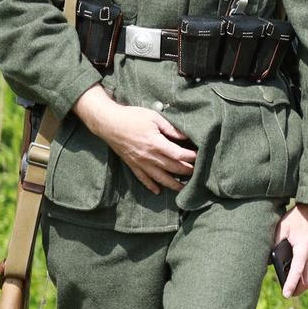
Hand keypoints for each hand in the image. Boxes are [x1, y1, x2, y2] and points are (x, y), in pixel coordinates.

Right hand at [73, 87, 194, 192]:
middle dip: (186, 171)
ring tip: (183, 188)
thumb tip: (186, 136)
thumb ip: (171, 129)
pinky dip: (150, 186)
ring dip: (172, 184)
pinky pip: (142, 178)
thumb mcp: (154, 117)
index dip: (191, 157)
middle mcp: (149, 156)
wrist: (107, 122)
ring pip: (159, 178)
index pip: (179, 155)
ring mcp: (139, 162)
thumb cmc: (131, 117)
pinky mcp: (132, 164)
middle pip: (172, 168)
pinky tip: (157, 191)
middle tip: (198, 172)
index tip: (200, 156)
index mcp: (156, 143)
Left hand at [273, 204, 307, 297]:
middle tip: (290, 293)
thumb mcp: (282, 227)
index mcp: (303, 248)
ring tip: (298, 286)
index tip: (286, 294)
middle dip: (300, 289)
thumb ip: (275, 242)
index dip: (290, 285)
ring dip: (307, 283)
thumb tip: (269, 258)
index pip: (296, 272)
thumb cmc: (298, 217)